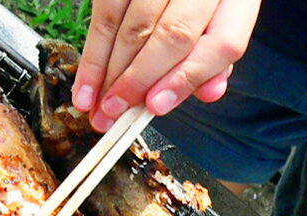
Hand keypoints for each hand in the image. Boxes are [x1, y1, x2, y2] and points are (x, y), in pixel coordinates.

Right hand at [72, 0, 261, 131]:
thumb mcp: (219, 25)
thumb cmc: (199, 3)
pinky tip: (84, 88)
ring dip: (109, 76)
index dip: (186, 79)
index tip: (155, 107)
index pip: (222, 43)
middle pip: (173, 36)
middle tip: (114, 114)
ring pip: (133, 27)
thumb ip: (213, 59)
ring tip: (96, 109)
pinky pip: (105, 15)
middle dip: (137, 82)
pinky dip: (92, 58)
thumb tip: (209, 93)